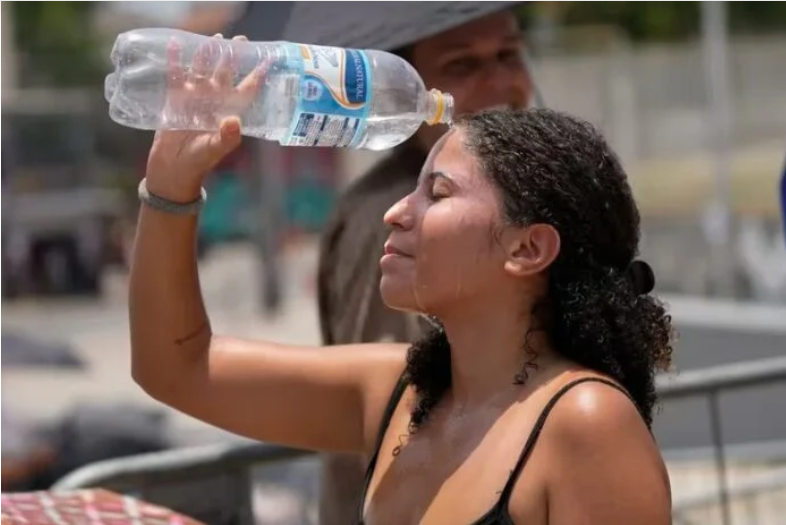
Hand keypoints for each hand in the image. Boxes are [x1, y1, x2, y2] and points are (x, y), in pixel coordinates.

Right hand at [145, 34, 264, 201]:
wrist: (174, 168)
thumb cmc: (199, 160)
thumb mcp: (215, 149)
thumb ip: (227, 136)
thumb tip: (234, 120)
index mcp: (229, 111)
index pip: (247, 90)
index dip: (257, 76)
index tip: (268, 61)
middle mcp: (214, 100)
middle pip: (226, 73)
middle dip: (232, 57)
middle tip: (239, 39)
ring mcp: (195, 97)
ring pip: (202, 70)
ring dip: (207, 54)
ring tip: (214, 38)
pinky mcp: (175, 97)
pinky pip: (176, 75)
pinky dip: (176, 60)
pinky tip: (176, 44)